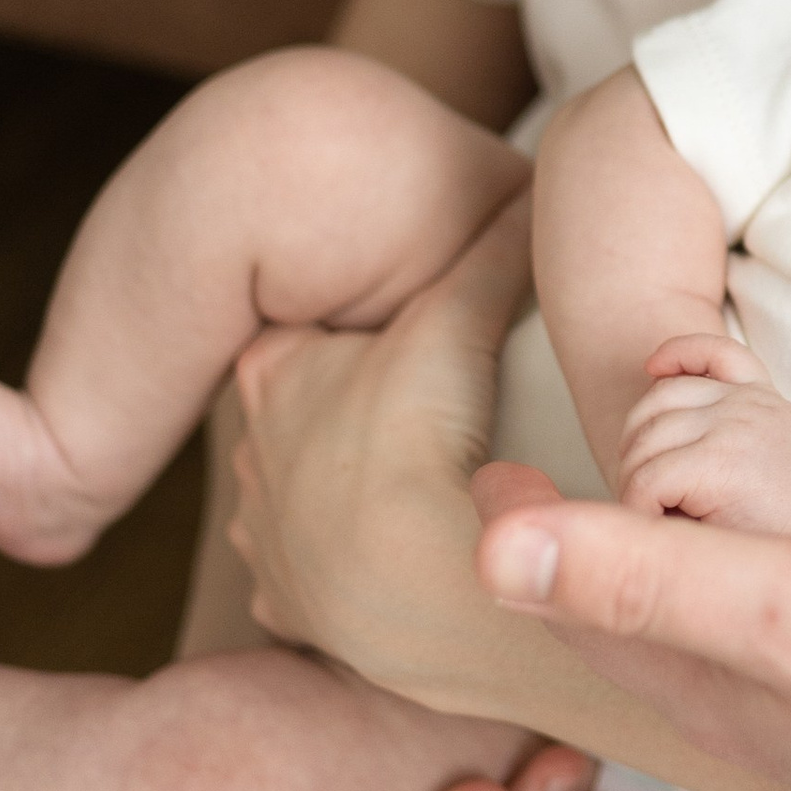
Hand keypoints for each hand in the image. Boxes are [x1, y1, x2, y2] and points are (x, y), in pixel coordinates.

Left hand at [228, 194, 530, 692]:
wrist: (413, 585)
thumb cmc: (420, 442)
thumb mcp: (461, 316)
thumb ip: (496, 247)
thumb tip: (538, 180)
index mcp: (275, 377)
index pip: (300, 333)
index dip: (353, 331)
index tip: (408, 341)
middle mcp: (252, 457)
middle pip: (298, 416)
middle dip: (343, 414)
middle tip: (425, 416)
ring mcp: (267, 540)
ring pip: (299, 500)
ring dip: (344, 496)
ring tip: (423, 492)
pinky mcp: (292, 609)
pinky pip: (317, 581)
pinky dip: (353, 572)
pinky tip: (405, 559)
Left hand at [474, 491, 790, 790]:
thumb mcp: (782, 608)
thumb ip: (641, 577)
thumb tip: (486, 549)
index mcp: (708, 685)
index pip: (577, 608)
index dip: (525, 536)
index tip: (481, 469)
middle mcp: (756, 704)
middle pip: (635, 625)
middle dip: (582, 556)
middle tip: (543, 483)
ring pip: (714, 628)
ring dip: (667, 563)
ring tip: (648, 507)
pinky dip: (758, 568)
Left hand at [618, 334, 790, 533]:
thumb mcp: (789, 452)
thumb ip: (755, 433)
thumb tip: (716, 439)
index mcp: (763, 399)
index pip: (715, 353)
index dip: (678, 353)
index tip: (653, 367)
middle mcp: (745, 403)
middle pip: (657, 403)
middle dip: (637, 445)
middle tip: (645, 491)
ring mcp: (730, 427)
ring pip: (644, 442)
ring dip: (634, 481)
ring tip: (652, 514)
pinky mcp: (716, 463)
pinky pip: (647, 479)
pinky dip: (638, 505)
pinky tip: (657, 524)